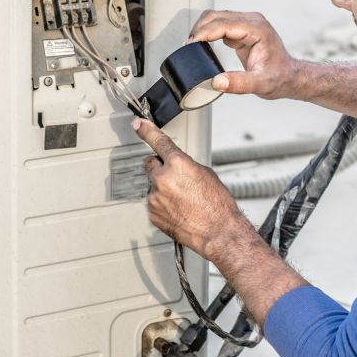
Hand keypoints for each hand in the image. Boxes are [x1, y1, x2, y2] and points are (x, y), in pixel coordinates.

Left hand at [133, 118, 246, 260]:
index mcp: (178, 164)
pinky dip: (163, 206)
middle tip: (176, 179)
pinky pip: (154, 203)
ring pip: (153, 186)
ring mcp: (155, 197)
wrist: (219, 232)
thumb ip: (185, 165)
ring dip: (164, 190)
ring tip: (184, 201)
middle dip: (160, 168)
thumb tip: (176, 166)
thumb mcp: (205, 174)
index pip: (158, 141)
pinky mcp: (152, 213)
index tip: (138, 124)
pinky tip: (179, 211)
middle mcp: (163, 179)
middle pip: (151, 165)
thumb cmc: (217, 205)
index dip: (146, 130)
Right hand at [188, 10, 300, 98]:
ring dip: (202, 28)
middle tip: (187, 46)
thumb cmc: (280, 78)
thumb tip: (216, 82)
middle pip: (216, 16)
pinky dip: (208, 32)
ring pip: (216, 17)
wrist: (289, 77)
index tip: (190, 43)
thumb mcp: (260, 85)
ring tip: (192, 45)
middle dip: (199, 29)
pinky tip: (202, 44)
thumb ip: (238, 83)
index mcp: (257, 29)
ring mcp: (247, 23)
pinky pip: (220, 24)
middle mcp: (252, 21)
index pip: (223, 24)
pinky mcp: (242, 29)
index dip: (204, 32)